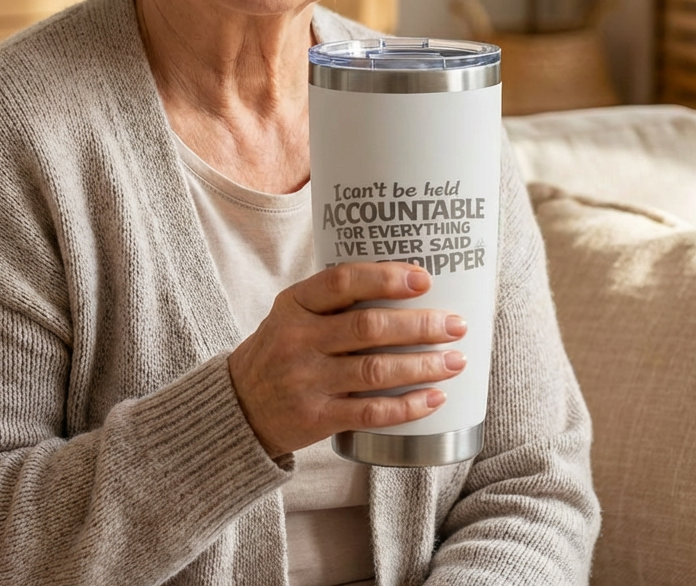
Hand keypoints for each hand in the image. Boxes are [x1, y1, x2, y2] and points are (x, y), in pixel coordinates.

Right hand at [227, 262, 467, 456]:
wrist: (239, 405)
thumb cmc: (281, 349)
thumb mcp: (293, 313)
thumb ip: (335, 301)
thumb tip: (405, 283)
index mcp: (294, 304)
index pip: (343, 282)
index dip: (385, 278)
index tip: (423, 279)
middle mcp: (298, 339)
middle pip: (368, 328)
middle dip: (419, 326)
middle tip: (456, 324)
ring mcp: (306, 380)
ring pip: (375, 371)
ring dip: (422, 365)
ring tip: (456, 360)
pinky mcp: (315, 417)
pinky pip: (370, 413)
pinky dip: (407, 406)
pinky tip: (434, 397)